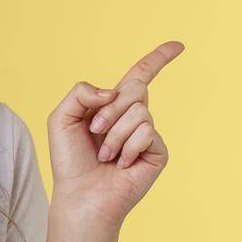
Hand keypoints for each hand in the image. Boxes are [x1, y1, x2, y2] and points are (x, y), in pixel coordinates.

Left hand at [45, 41, 182, 229]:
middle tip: (95, 132)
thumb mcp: (61, 118)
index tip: (179, 45)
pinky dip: (128, 147)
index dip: (158, 59)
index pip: (140, 76)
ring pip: (139, 112)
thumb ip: (81, 92)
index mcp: (113, 105)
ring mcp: (148, 134)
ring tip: (106, 155)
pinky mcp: (158, 151)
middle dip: (109, 110)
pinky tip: (122, 164)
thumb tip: (112, 92)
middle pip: (134, 88)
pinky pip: (147, 132)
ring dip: (114, 134)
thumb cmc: (70, 160)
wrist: (81, 195)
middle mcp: (134, 117)